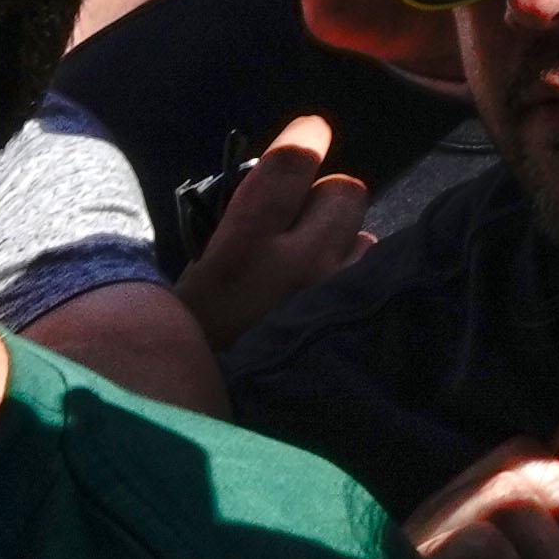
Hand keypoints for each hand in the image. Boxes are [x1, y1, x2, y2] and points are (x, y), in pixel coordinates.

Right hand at [170, 114, 372, 346]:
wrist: (200, 426)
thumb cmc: (187, 346)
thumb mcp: (190, 281)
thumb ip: (231, 228)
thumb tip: (267, 183)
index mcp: (242, 251)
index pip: (290, 164)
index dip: (304, 138)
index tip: (309, 131)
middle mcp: (300, 267)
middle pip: (345, 190)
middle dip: (325, 197)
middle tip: (300, 219)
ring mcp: (335, 299)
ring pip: (365, 235)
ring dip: (343, 242)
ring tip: (312, 269)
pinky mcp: (356, 327)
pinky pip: (372, 277)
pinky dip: (355, 278)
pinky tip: (331, 299)